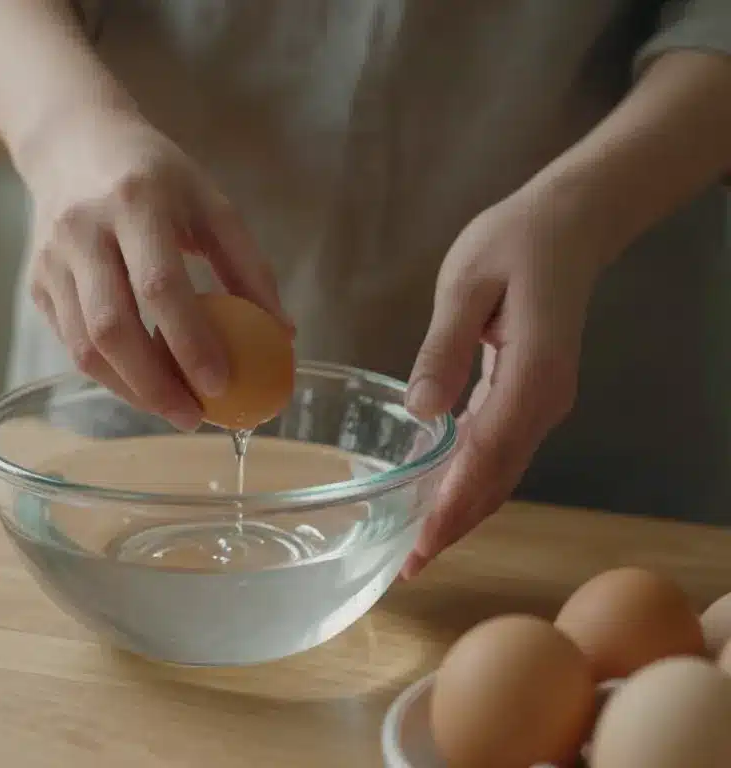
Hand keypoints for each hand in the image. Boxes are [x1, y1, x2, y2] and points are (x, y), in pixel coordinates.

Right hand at [22, 105, 290, 430]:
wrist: (71, 142)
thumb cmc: (155, 176)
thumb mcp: (210, 203)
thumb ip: (248, 266)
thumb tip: (283, 334)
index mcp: (135, 203)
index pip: (160, 285)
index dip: (191, 341)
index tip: (222, 385)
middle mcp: (83, 231)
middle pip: (112, 327)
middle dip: (155, 386)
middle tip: (194, 418)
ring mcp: (52, 261)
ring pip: (84, 347)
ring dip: (131, 391)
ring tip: (174, 410)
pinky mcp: (36, 283)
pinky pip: (71, 344)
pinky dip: (109, 374)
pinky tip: (143, 384)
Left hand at [401, 183, 606, 578]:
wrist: (568, 224)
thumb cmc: (513, 242)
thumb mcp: (467, 284)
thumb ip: (444, 349)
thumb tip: (421, 412)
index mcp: (531, 375)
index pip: (487, 454)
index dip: (452, 504)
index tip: (421, 544)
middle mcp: (544, 401)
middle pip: (497, 479)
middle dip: (454, 525)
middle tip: (409, 566)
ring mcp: (544, 402)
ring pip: (501, 472)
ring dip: (462, 511)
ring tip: (420, 545)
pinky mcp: (533, 395)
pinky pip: (500, 450)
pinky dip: (471, 480)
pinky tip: (439, 494)